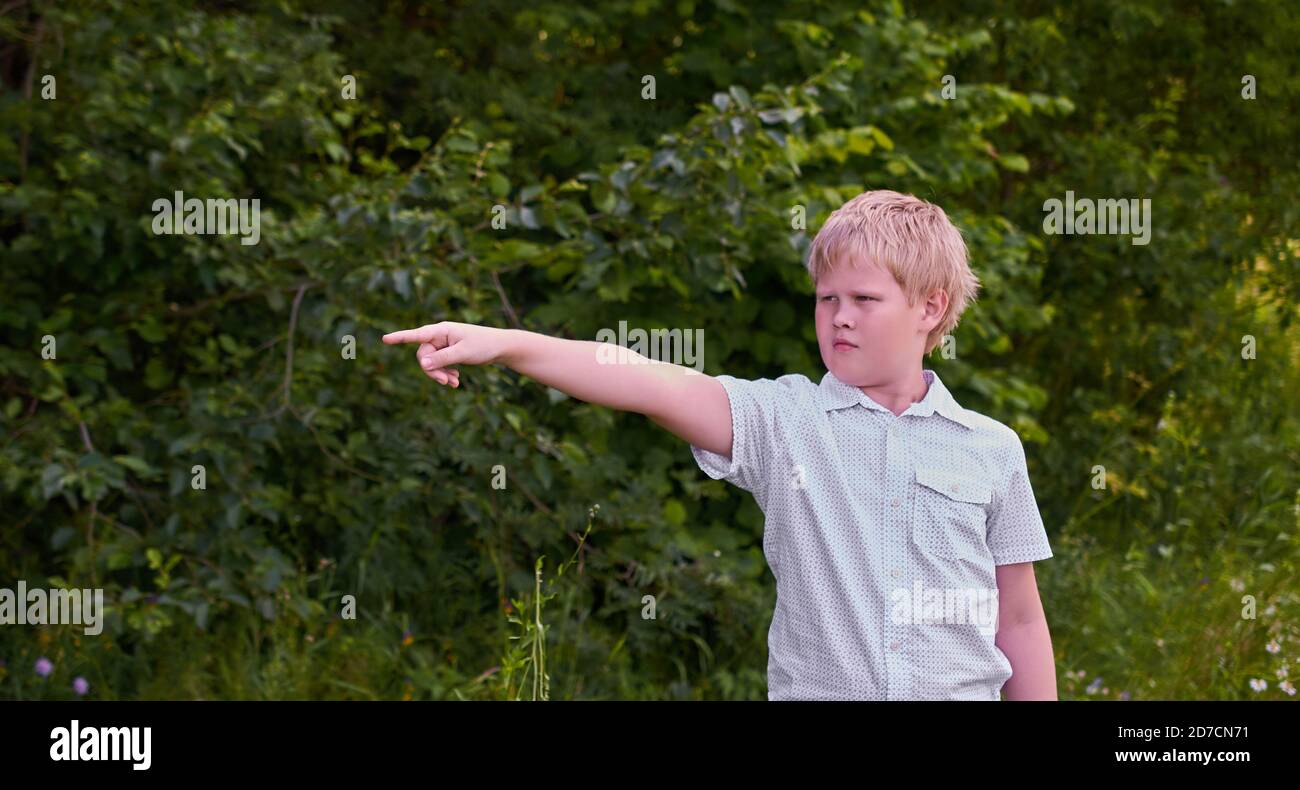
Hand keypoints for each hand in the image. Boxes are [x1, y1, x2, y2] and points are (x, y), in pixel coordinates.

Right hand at [381, 321, 509, 387]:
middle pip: (424, 356)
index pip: (417, 335)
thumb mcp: (463, 354)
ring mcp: (444, 344)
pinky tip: (456, 381)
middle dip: (432, 371)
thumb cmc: (483, 345)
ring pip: (431, 363)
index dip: (400, 338)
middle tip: (446, 382)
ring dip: (440, 375)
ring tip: (454, 383)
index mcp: (442, 330)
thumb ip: (442, 359)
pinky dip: (446, 374)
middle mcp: (440, 336)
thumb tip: (422, 364)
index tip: (385, 339)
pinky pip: (440, 365)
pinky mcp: (449, 352)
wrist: (501, 347)